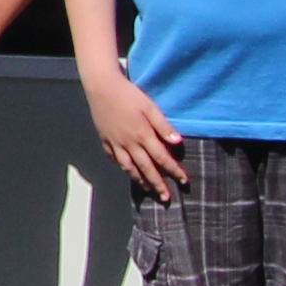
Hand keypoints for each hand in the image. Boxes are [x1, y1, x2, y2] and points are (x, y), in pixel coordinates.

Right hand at [82, 68, 188, 195]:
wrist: (102, 87)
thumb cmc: (129, 95)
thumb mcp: (150, 107)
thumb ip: (163, 126)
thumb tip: (177, 142)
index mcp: (143, 135)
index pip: (162, 158)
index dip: (174, 171)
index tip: (183, 181)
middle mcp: (129, 144)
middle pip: (146, 169)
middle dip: (158, 184)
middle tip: (166, 198)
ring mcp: (115, 144)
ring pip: (129, 168)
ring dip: (140, 180)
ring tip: (148, 190)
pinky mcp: (105, 140)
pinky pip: (114, 159)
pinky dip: (122, 167)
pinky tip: (127, 171)